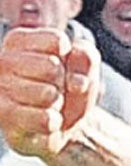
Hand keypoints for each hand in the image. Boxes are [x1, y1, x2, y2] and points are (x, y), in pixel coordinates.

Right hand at [0, 29, 98, 159]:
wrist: (60, 125)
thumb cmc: (68, 88)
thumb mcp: (85, 68)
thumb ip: (87, 56)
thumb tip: (75, 64)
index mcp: (20, 40)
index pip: (57, 41)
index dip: (72, 59)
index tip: (65, 66)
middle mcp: (3, 61)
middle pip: (51, 67)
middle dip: (63, 82)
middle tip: (56, 89)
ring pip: (46, 94)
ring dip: (58, 102)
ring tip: (49, 104)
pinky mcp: (2, 115)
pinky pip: (43, 118)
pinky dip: (54, 121)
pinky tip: (48, 119)